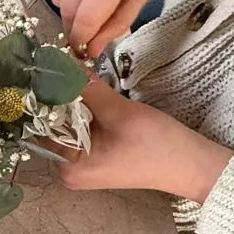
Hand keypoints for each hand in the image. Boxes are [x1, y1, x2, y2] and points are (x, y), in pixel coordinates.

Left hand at [57, 77, 231, 201]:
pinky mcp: (96, 157)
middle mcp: (68, 171)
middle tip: (61, 64)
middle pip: (52, 125)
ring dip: (73, 101)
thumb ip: (86, 88)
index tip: (46, 67)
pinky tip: (89, 91)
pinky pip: (81, 130)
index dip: (43, 95)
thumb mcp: (118, 112)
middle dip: (59, 96)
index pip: (41, 125)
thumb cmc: (155, 144)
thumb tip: (61, 62)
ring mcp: (82, 165)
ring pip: (68, 124)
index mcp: (68, 167)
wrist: (191, 164)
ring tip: (75, 72)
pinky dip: (85, 111)